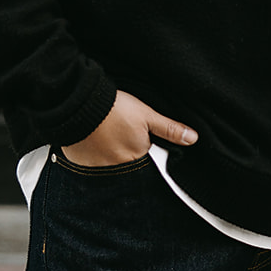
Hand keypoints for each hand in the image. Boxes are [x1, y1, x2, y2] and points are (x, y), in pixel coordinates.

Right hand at [61, 89, 196, 166]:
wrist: (78, 103)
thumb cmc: (113, 108)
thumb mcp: (147, 115)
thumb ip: (169, 129)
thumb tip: (192, 139)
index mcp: (136, 155)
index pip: (143, 157)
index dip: (139, 143)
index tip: (131, 131)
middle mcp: (117, 167)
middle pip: (125, 162)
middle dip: (123, 150)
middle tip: (114, 129)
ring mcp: (97, 167)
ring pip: (106, 163)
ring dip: (105, 153)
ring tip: (101, 133)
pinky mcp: (80, 163)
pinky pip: (88, 163)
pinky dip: (89, 154)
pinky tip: (89, 139)